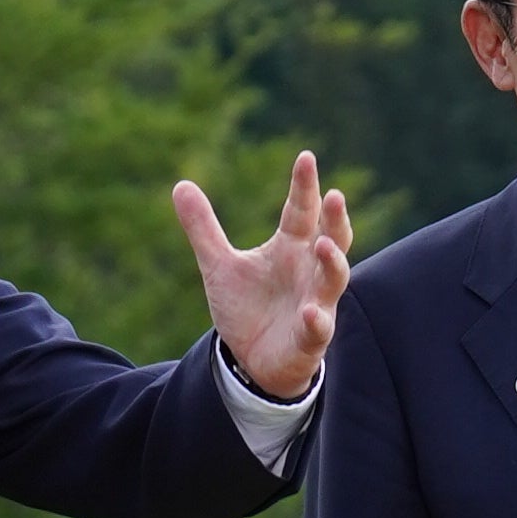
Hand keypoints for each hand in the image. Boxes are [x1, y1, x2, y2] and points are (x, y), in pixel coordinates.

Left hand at [176, 149, 354, 402]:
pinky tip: (309, 312)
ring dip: (333, 262)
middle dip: (335, 219)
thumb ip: (203, 228)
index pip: (302, 211)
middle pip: (332, 238)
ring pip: (334, 279)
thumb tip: (181, 184)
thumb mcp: (219, 265)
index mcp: (291, 248)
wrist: (251, 360)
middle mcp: (309, 271)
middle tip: (335, 195)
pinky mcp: (311, 337)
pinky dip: (316, 320)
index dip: (305, 186)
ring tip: (325, 245)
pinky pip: (319, 327)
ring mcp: (315, 303)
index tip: (305, 157)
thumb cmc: (247, 307)